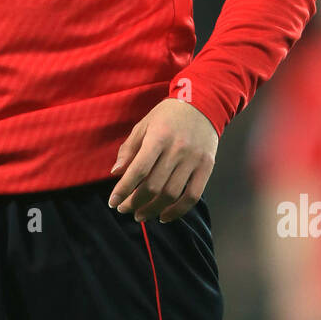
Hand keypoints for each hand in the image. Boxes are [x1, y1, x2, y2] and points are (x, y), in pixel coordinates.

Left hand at [108, 98, 218, 222]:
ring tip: (140, 215)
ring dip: (153, 209)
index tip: (113, 203)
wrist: (204, 104)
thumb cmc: (168, 115)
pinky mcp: (207, 167)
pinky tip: (164, 216)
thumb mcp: (144, 125)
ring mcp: (194, 159)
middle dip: (135, 202)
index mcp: (159, 137)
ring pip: (172, 194)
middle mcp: (178, 149)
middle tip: (125, 210)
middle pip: (154, 186)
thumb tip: (116, 173)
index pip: (139, 170)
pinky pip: (193, 196)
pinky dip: (178, 211)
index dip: (123, 190)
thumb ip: (129, 149)